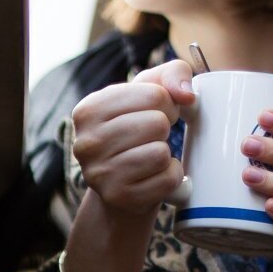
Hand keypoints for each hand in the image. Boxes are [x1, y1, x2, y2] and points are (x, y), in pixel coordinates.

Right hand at [70, 60, 194, 216]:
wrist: (122, 183)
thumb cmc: (137, 130)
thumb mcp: (149, 92)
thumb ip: (172, 74)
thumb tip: (186, 94)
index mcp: (88, 109)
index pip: (155, 95)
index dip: (166, 104)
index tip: (152, 113)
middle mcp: (86, 142)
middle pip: (157, 124)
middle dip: (164, 129)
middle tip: (151, 137)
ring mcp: (99, 174)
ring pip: (160, 153)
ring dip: (165, 154)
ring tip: (149, 156)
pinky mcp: (118, 197)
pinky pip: (167, 179)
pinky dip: (171, 176)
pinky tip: (153, 175)